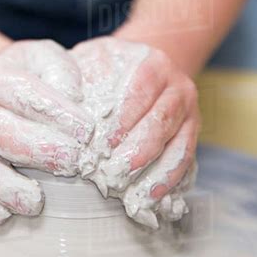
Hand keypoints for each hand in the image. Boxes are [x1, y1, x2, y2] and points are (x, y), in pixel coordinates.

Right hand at [0, 39, 93, 223]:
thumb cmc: (27, 76)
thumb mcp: (44, 59)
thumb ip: (61, 71)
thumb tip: (73, 98)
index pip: (22, 93)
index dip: (56, 112)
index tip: (87, 130)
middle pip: (0, 133)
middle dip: (40, 151)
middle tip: (75, 162)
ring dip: (9, 188)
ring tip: (38, 200)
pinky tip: (10, 212)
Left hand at [71, 37, 199, 228]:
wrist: (145, 65)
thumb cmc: (109, 66)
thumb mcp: (92, 58)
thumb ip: (76, 72)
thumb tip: (64, 100)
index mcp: (154, 63)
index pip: (141, 90)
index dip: (123, 118)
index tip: (102, 144)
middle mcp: (178, 86)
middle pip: (162, 121)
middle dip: (138, 151)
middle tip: (114, 174)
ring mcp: (190, 112)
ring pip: (179, 145)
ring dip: (157, 174)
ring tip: (135, 196)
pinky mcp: (192, 135)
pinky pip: (186, 161)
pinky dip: (170, 182)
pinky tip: (151, 198)